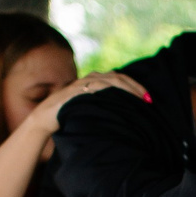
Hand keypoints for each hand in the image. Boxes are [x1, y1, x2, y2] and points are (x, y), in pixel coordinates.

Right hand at [30, 70, 147, 134]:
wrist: (46, 118)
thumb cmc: (70, 116)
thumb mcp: (92, 110)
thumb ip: (106, 107)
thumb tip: (127, 116)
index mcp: (96, 82)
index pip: (120, 79)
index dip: (136, 87)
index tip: (149, 99)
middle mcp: (90, 79)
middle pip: (118, 78)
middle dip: (135, 88)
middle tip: (148, 99)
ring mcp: (83, 83)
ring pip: (110, 80)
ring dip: (126, 89)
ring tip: (139, 100)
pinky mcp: (76, 90)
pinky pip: (96, 87)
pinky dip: (110, 89)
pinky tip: (120, 97)